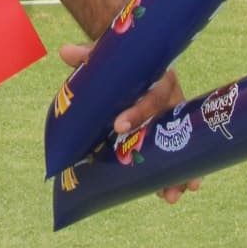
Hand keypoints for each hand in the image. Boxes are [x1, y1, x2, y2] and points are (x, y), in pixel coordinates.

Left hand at [58, 43, 199, 205]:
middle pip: (172, 127)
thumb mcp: (106, 55)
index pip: (151, 96)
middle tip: (156, 177)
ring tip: (170, 195)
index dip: (137, 113)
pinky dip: (181, 172)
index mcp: (158, 77)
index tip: (118, 127)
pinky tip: (177, 190)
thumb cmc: (121, 61)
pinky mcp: (171, 130)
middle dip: (165, 152)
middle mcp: (171, 97)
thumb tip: (65, 52)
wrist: (136, 59)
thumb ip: (88, 55)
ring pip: (179, 144)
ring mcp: (173, 116)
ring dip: (178, 171)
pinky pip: (178, 151)